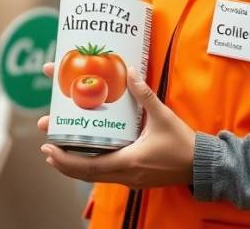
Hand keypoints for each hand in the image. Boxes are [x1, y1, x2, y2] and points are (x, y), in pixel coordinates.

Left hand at [36, 63, 196, 188]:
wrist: (203, 166)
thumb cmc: (183, 144)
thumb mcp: (163, 116)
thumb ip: (145, 94)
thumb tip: (131, 71)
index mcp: (128, 162)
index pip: (88, 167)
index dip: (65, 159)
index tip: (48, 147)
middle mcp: (125, 175)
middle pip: (85, 173)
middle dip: (63, 160)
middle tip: (46, 145)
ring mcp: (129, 179)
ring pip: (94, 176)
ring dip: (74, 164)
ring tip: (57, 149)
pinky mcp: (134, 177)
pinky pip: (106, 174)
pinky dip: (90, 165)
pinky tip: (84, 153)